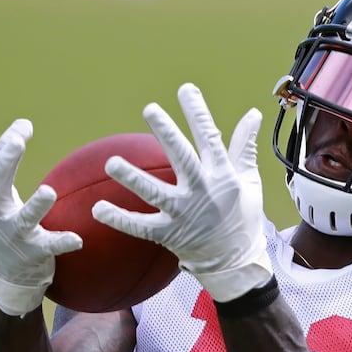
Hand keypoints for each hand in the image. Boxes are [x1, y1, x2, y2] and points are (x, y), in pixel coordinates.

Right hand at [0, 119, 81, 316]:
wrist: (7, 275)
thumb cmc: (0, 226)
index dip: (6, 144)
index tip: (24, 125)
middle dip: (5, 163)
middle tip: (17, 141)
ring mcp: (16, 234)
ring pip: (24, 219)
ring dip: (36, 205)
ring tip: (49, 191)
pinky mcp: (36, 252)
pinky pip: (50, 247)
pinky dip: (62, 242)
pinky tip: (78, 239)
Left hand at [92, 83, 271, 301]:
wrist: (236, 262)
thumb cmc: (243, 216)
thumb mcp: (249, 180)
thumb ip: (245, 146)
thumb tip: (253, 114)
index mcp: (222, 175)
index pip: (210, 138)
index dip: (197, 112)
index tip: (185, 90)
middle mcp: (202, 191)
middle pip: (181, 157)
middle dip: (166, 132)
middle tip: (150, 109)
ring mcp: (184, 214)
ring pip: (155, 192)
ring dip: (132, 178)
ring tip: (111, 162)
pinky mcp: (169, 234)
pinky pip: (140, 227)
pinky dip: (120, 219)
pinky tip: (98, 208)